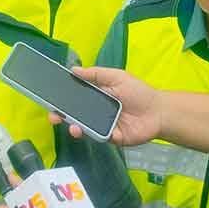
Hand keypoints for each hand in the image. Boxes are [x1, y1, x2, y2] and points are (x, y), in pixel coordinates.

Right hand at [48, 67, 162, 145]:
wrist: (158, 111)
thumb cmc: (138, 91)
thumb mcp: (116, 77)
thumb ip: (95, 74)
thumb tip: (73, 70)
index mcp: (96, 96)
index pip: (74, 98)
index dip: (61, 99)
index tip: (49, 99)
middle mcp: (96, 112)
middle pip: (74, 114)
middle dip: (61, 116)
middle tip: (53, 117)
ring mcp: (102, 125)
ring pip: (83, 127)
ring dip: (74, 127)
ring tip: (71, 126)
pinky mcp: (111, 137)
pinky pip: (98, 136)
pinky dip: (91, 134)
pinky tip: (85, 131)